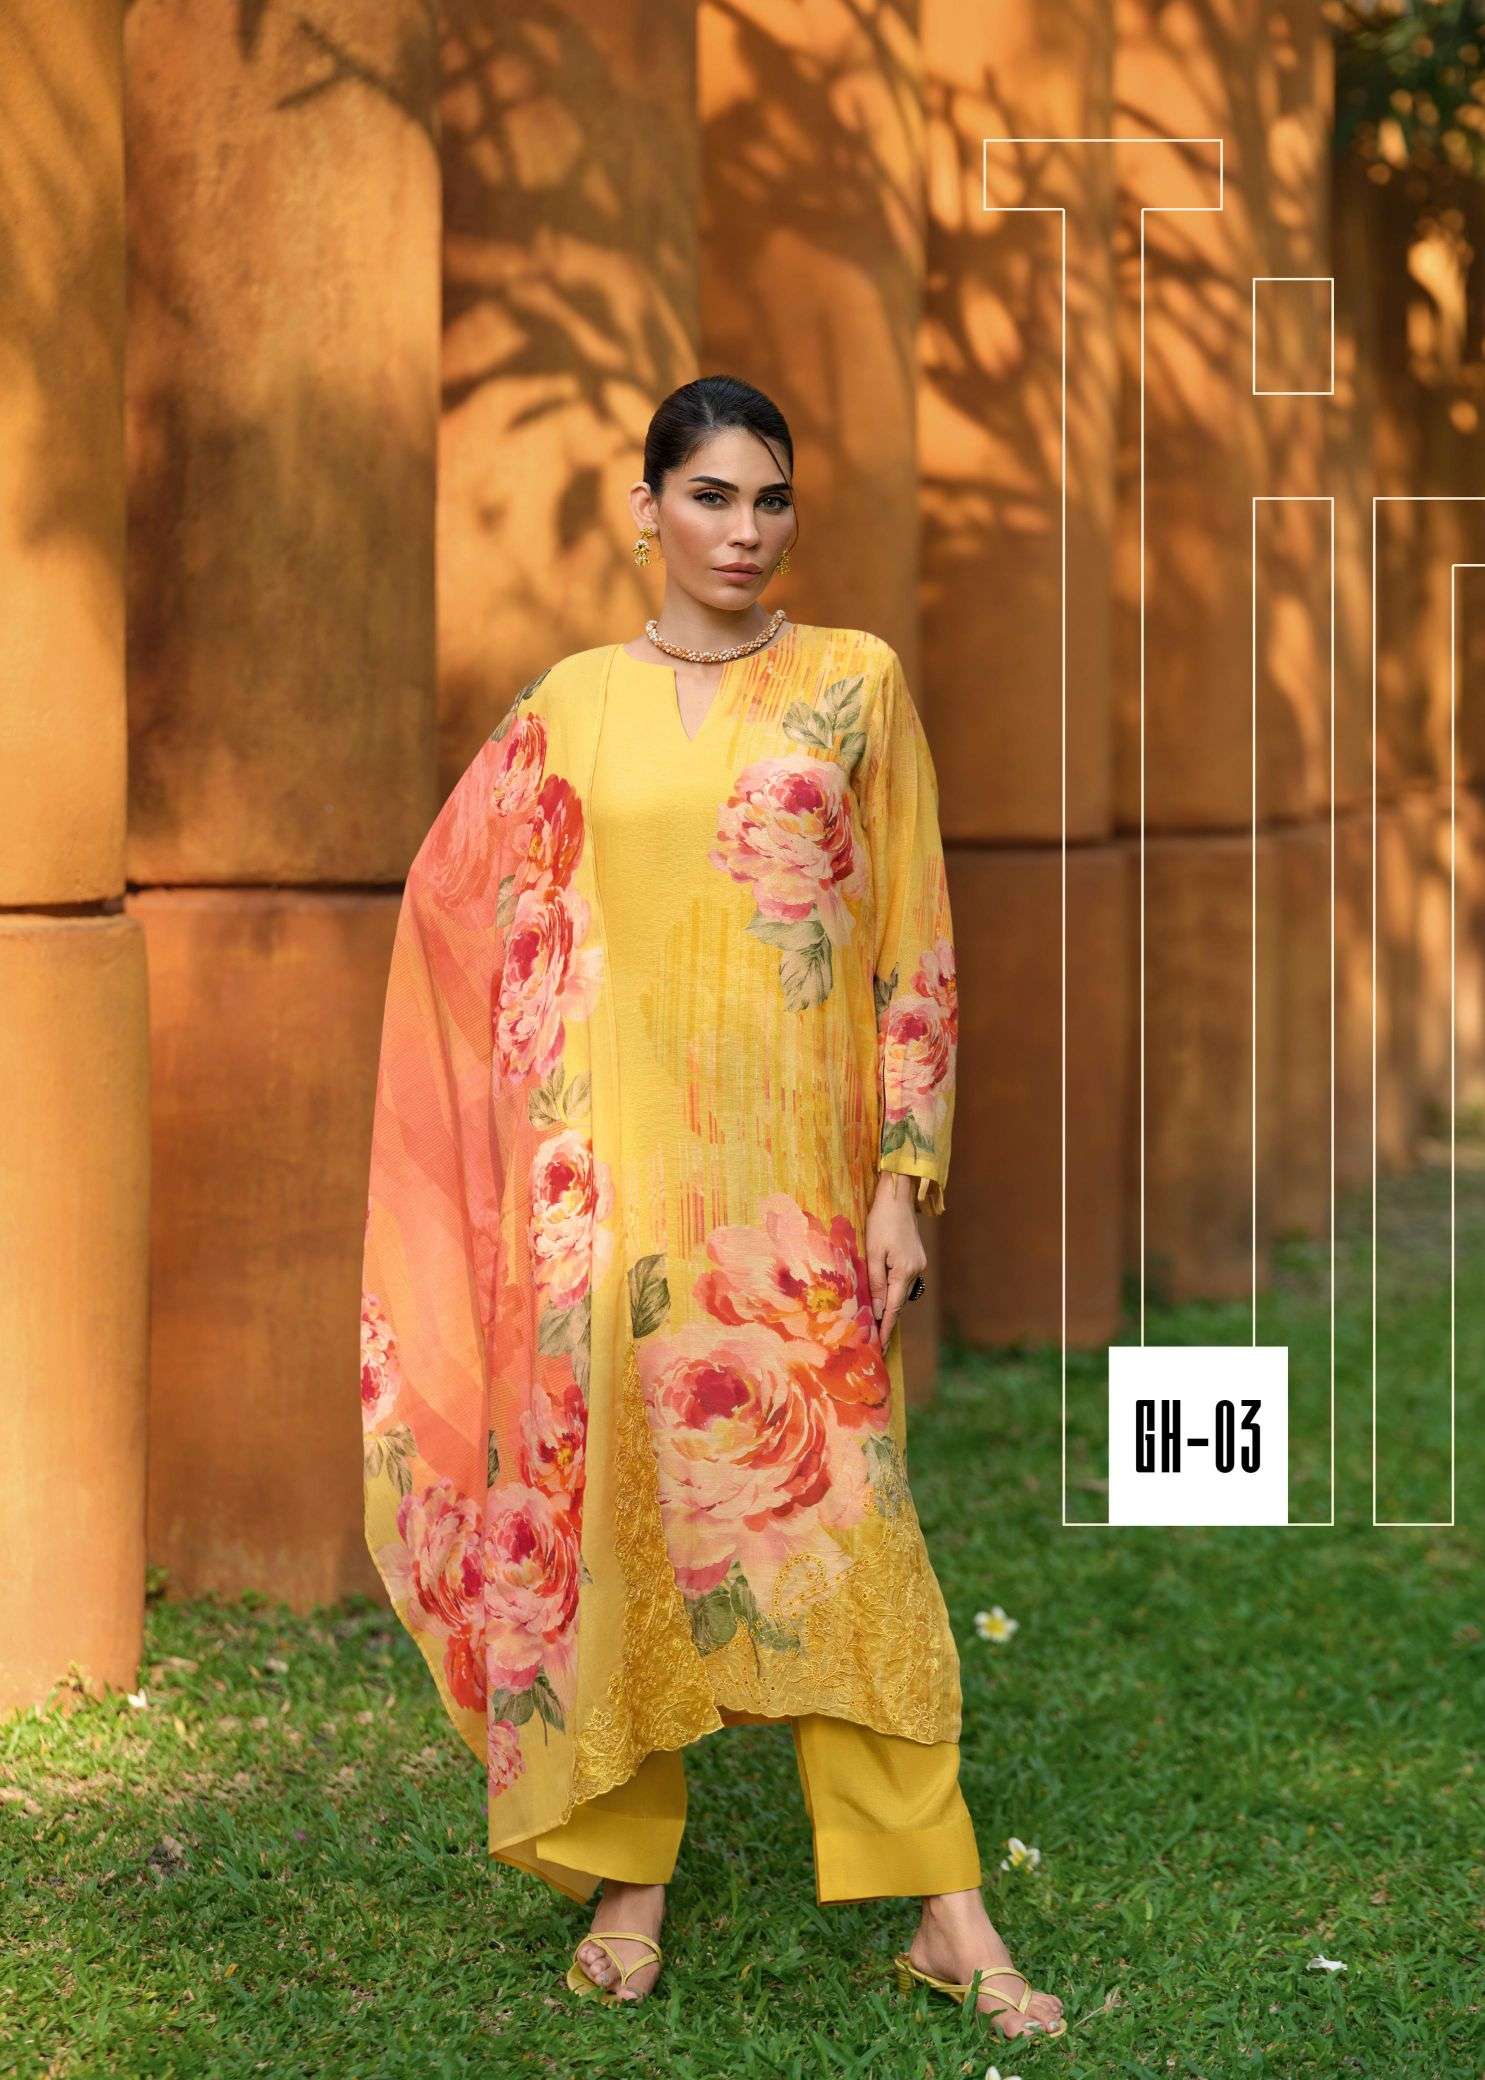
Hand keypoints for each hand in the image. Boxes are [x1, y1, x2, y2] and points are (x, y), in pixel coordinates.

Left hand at [867, 1171, 924, 1348]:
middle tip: (876, 1342)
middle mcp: (916, 1270)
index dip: (886, 1328)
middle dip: (888, 1321)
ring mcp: (918, 1264)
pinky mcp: (916, 1258)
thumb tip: (877, 1310)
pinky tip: (884, 1297)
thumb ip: (875, 1282)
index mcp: (904, 1271)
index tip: (880, 1347)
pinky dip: (894, 1291)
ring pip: (902, 1292)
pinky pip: (903, 1281)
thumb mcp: (873, 1252)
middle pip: (899, 1302)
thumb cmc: (881, 1221)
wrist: (898, 1196)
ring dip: (890, 1306)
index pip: (894, 1308)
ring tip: (877, 1323)